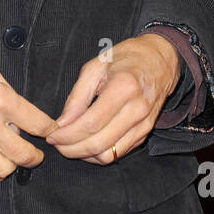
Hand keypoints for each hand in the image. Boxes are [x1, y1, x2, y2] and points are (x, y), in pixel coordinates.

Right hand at [0, 48, 56, 182]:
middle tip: (36, 153)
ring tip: (11, 158)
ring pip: (5, 170)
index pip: (38, 124)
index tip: (50, 131)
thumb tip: (19, 112)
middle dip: (36, 156)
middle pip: (25, 154)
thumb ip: (6, 90)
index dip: (50, 129)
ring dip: (13, 165)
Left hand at [45, 34, 180, 164]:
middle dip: (72, 149)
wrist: (161, 60)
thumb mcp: (96, 66)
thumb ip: (77, 96)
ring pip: (110, 154)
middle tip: (56, 144)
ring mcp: (144, 124)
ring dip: (85, 155)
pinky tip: (87, 144)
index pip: (91, 123)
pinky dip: (100, 154)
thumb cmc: (126, 58)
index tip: (52, 135)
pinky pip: (120, 153)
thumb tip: (62, 123)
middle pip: (99, 143)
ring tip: (69, 145)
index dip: (68, 135)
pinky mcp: (146, 133)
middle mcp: (137, 109)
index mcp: (124, 87)